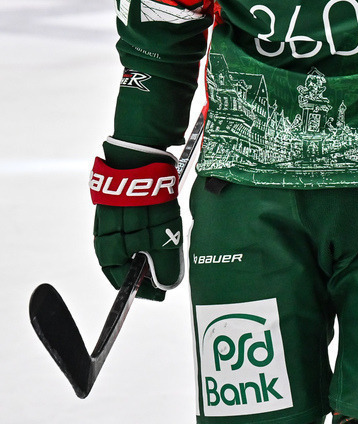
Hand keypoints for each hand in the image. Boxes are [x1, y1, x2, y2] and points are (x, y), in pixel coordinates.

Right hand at [91, 140, 182, 300]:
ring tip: (164, 243)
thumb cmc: (150, 197)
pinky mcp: (119, 196)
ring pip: (127, 239)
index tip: (160, 292)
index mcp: (109, 246)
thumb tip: (165, 285)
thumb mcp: (163, 235)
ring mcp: (110, 212)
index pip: (120, 278)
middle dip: (144, 268)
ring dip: (145, 245)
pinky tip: (157, 221)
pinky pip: (129, 220)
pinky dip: (143, 227)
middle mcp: (104, 231)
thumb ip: (163, 264)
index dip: (142, 289)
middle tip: (164, 270)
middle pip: (122, 260)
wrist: (141, 153)